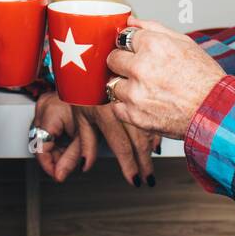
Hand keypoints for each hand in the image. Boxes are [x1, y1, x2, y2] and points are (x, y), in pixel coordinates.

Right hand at [30, 92, 91, 181]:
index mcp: (50, 113)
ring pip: (41, 136)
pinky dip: (54, 137)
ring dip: (53, 147)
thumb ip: (71, 158)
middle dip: (54, 157)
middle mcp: (43, 106)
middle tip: (67, 163)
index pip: (40, 148)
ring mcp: (42, 104)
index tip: (57, 174)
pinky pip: (44, 127)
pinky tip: (65, 139)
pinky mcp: (45, 103)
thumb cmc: (94, 104)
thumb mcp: (84, 136)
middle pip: (40, 143)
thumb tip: (61, 175)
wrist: (97, 89)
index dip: (49, 165)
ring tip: (69, 149)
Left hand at [31, 93, 158, 185]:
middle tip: (149, 179)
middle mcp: (121, 106)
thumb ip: (85, 142)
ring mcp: (131, 97)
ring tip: (152, 163)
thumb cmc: (80, 84)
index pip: (121, 146)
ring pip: (147, 127)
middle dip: (144, 162)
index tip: (135, 180)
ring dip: (150, 148)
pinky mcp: (138, 90)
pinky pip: (149, 113)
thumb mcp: (79, 114)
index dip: (129, 165)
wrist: (88, 55)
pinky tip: (155, 141)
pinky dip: (153, 129)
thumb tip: (85, 167)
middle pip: (139, 140)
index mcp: (105, 113)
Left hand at [105, 16, 225, 139]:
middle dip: (123, 63)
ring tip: (144, 89)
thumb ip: (153, 28)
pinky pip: (116, 107)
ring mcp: (136, 93)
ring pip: (112, 84)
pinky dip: (127, 106)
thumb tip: (131, 21)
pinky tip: (144, 103)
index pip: (123, 38)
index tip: (139, 53)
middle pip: (112, 59)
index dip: (133, 46)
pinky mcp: (135, 116)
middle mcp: (141, 67)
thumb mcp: (184, 42)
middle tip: (140, 70)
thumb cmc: (204, 76)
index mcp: (153, 45)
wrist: (215, 110)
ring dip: (124, 85)